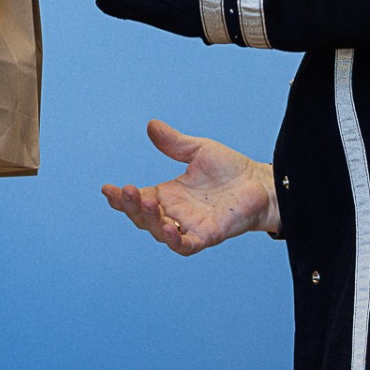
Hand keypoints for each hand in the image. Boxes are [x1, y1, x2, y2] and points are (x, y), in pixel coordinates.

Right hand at [101, 120, 278, 255]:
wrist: (262, 183)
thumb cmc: (231, 169)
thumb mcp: (198, 150)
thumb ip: (174, 143)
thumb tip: (151, 125)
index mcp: (168, 195)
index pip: (138, 200)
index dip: (121, 197)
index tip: (107, 188)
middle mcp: (175, 213)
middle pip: (142, 218)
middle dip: (130, 207)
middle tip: (127, 192)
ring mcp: (189, 226)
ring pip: (159, 232)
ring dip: (149, 220)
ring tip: (146, 202)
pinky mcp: (207, 236)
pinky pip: (186, 244)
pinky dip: (175, 240)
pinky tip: (169, 228)